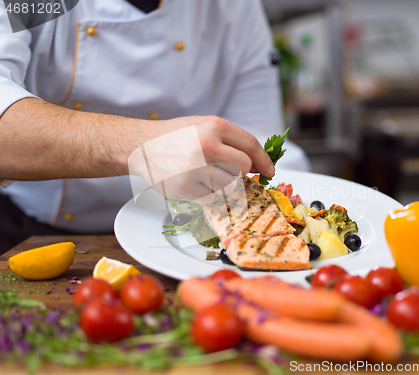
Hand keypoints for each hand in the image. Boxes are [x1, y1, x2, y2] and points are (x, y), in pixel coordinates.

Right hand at [129, 115, 274, 201]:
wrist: (141, 146)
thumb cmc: (175, 136)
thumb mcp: (203, 126)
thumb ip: (230, 140)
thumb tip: (257, 162)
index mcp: (214, 126)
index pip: (251, 145)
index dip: (264, 160)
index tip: (269, 170)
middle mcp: (207, 146)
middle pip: (244, 166)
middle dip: (240, 170)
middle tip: (225, 168)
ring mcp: (196, 168)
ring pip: (230, 184)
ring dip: (222, 182)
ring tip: (202, 172)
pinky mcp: (186, 188)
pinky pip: (212, 197)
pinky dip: (207, 193)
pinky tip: (193, 181)